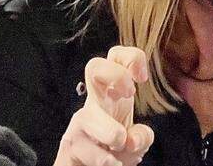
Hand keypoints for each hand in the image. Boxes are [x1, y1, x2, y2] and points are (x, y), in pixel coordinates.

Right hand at [54, 46, 154, 165]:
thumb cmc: (111, 148)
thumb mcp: (135, 140)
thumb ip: (141, 136)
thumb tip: (132, 139)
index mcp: (112, 94)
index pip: (116, 57)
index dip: (132, 58)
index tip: (142, 79)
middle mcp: (94, 102)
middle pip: (94, 65)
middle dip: (116, 75)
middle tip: (129, 95)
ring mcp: (79, 122)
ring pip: (87, 116)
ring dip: (111, 133)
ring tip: (120, 147)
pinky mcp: (70, 145)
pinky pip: (82, 147)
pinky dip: (102, 159)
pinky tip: (111, 163)